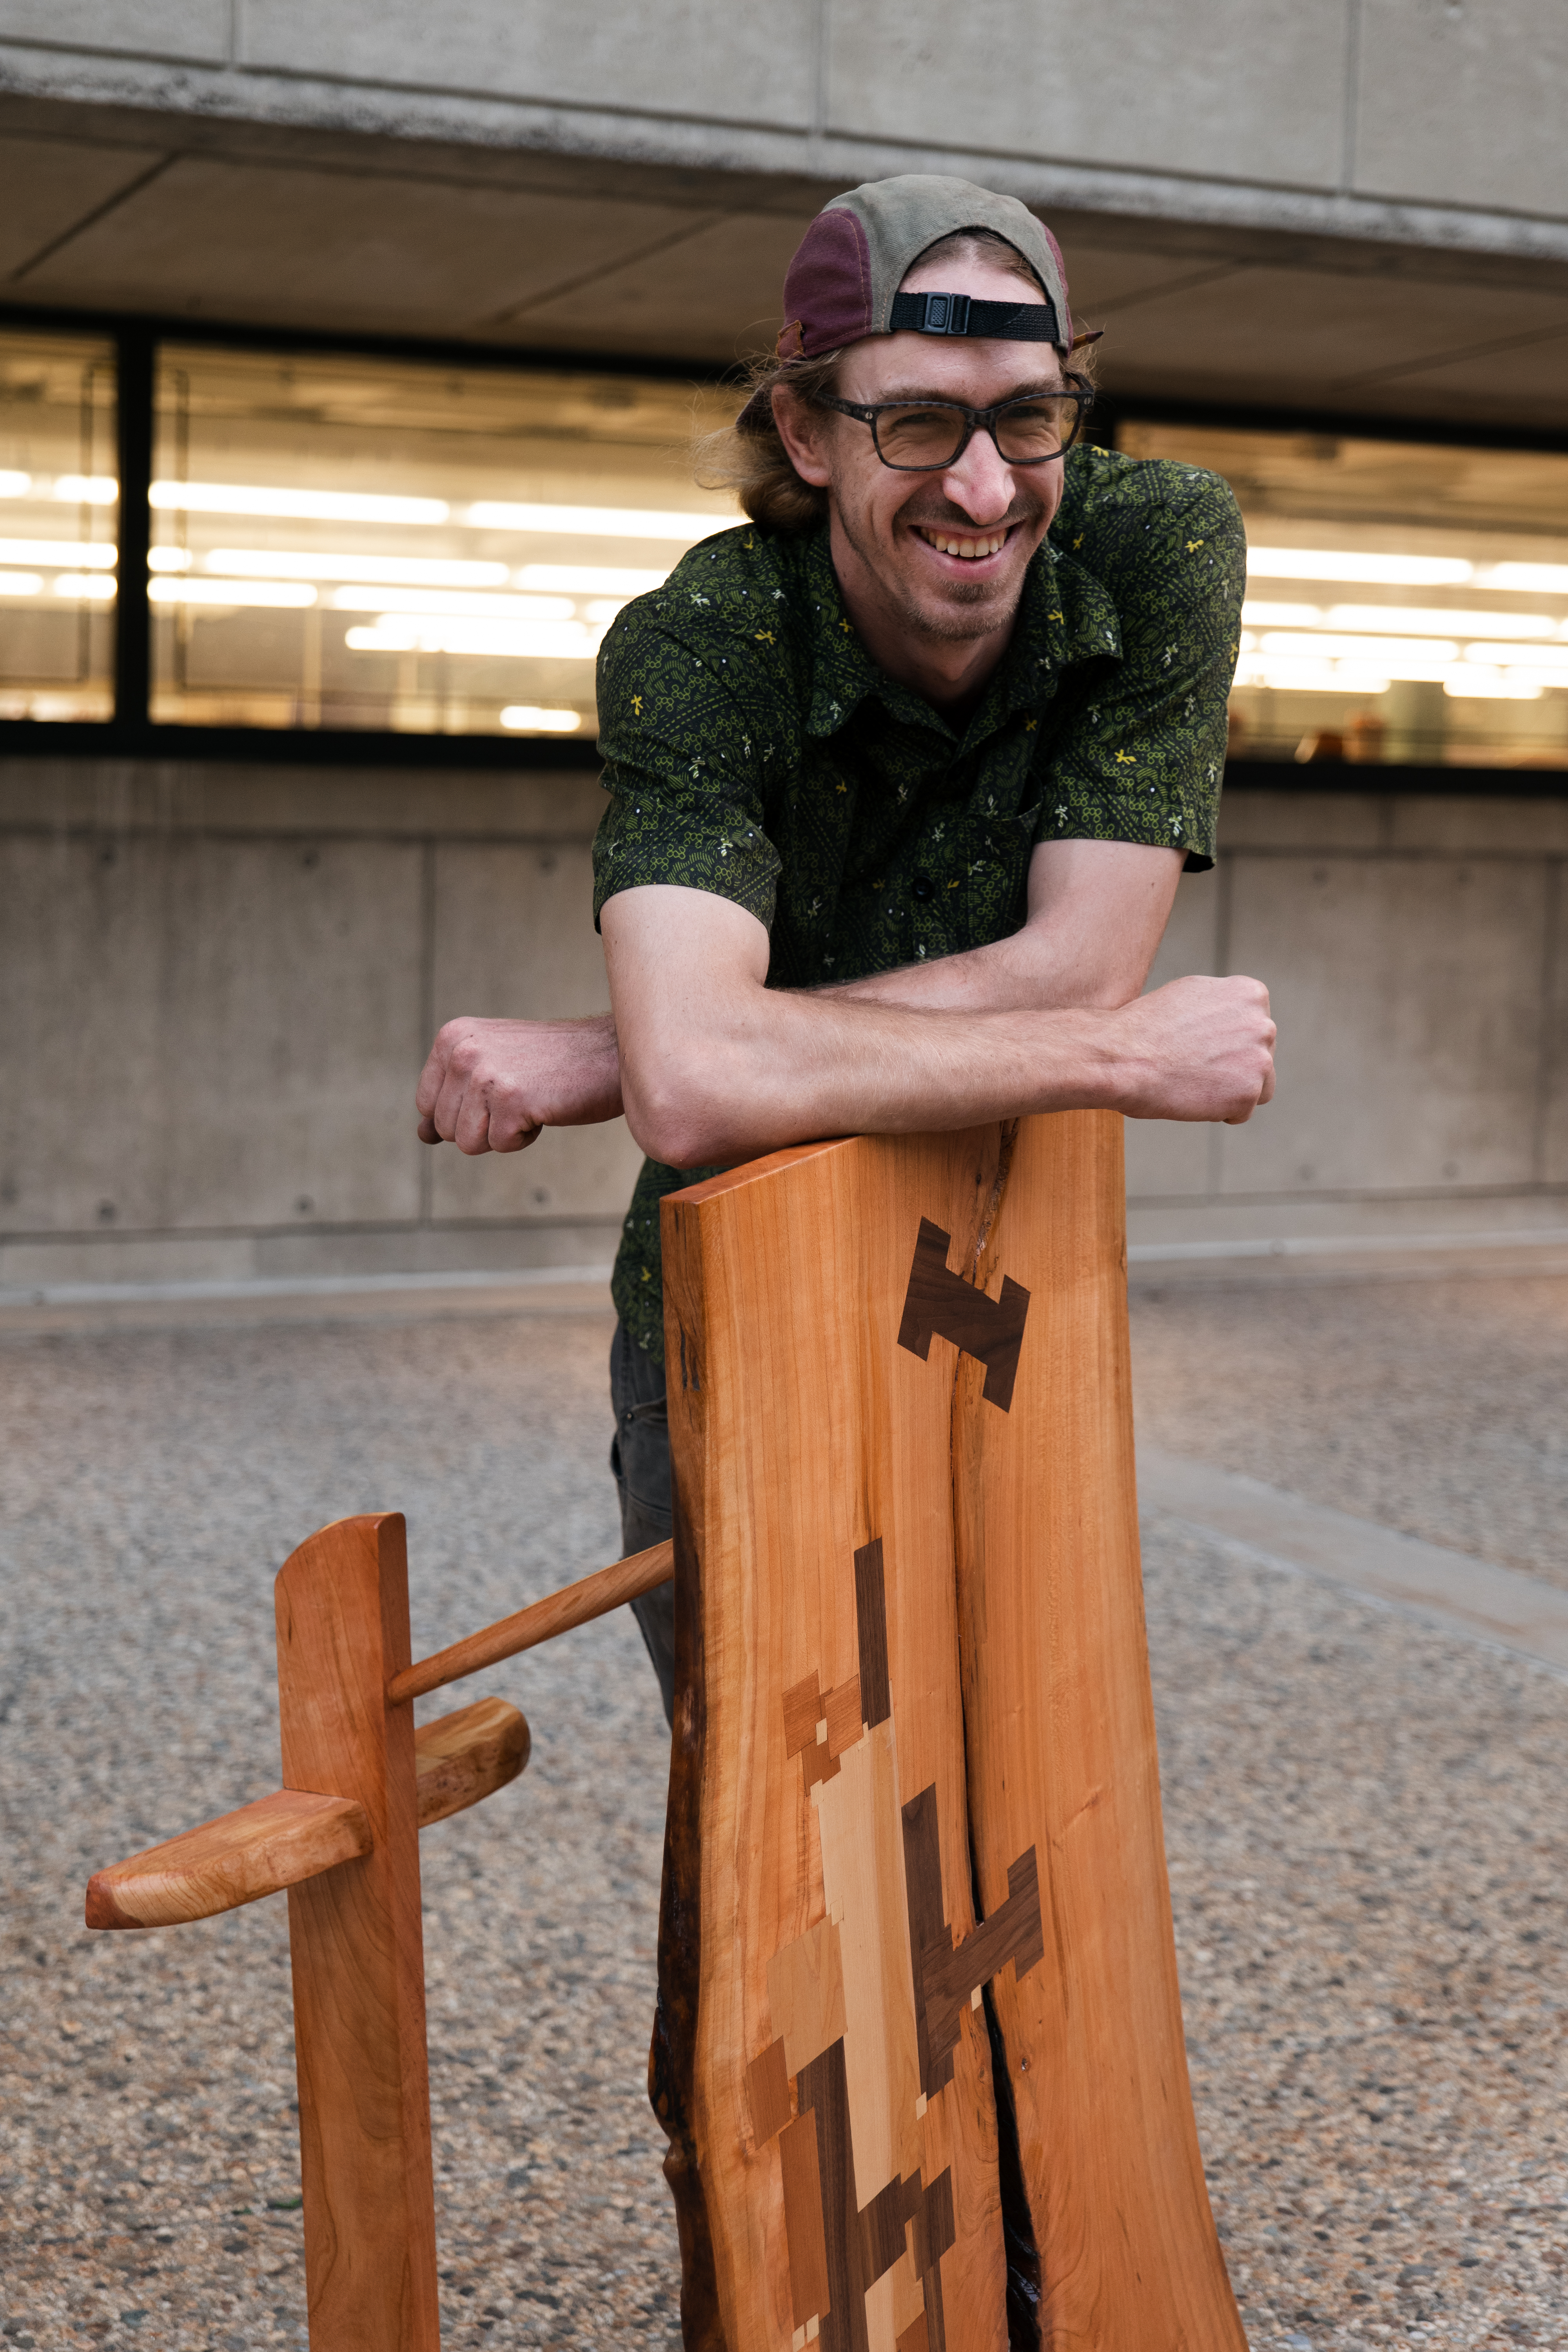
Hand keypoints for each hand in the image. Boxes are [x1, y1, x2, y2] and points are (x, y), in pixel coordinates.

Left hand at [415, 1014, 622, 1152]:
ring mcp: (485, 1074)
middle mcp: (462, 1050)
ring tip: (531, 1099)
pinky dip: (526, 1137)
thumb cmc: (553, 1063)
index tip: (499, 1089)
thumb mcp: (492, 1066)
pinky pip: (502, 1145)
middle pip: (445, 1128)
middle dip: (483, 1125)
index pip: (426, 1104)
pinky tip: (545, 1107)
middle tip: (520, 1094)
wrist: (610, 1053)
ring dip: (503, 1132)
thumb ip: (453, 1097)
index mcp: (452, 1036)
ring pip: (468, 1143)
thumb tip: (422, 1134)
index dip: (464, 1111)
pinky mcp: (512, 1100)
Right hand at [1111, 974, 1275, 1124]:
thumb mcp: (1189, 995)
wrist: (1120, 1057)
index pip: (1255, 1027)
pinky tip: (1191, 1097)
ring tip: (1192, 1082)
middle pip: (1259, 1056)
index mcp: (1251, 994)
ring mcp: (1260, 1059)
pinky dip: (1219, 1112)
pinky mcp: (1249, 1093)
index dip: (1226, 1042)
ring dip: (1229, 1089)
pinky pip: (1242, 1112)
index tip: (1201, 1046)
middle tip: (1192, 1067)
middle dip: (1232, 1066)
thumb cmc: (1144, 1029)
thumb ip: (1221, 1004)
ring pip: (1257, 1086)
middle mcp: (1263, 1023)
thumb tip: (1233, 1016)